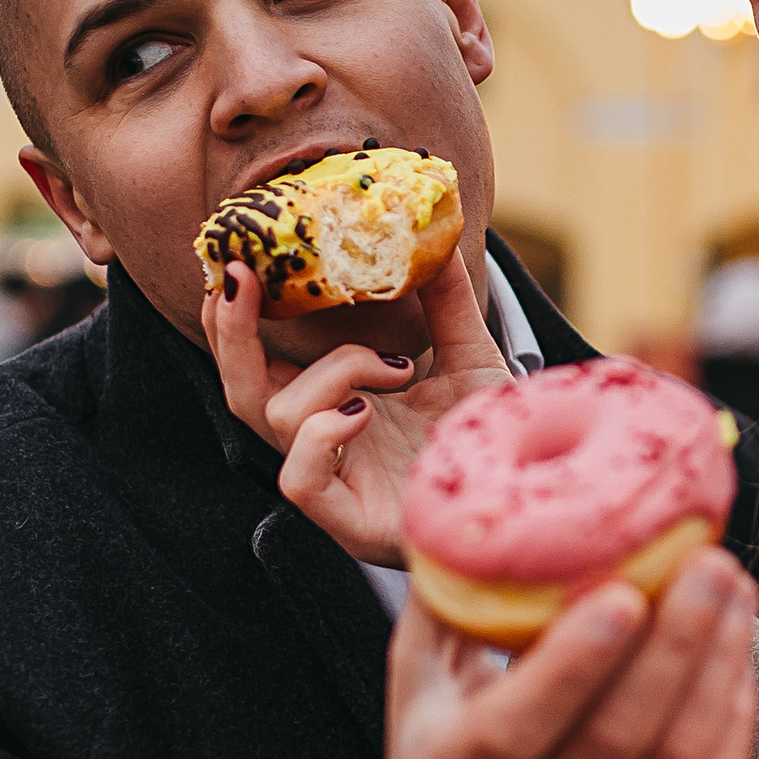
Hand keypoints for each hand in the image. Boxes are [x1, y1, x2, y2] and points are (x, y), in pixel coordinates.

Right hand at [202, 249, 510, 563]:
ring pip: (280, 416)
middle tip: (240, 273)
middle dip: (230, 331)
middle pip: (241, 390)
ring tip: (397, 367)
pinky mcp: (350, 522)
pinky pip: (300, 478)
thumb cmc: (486, 444)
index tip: (238, 259)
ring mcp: (336, 485)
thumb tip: (437, 236)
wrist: (527, 504)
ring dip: (335, 371)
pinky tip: (365, 412)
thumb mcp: (469, 357)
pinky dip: (324, 434)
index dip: (238, 316)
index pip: (263, 362)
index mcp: (338, 406)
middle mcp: (327, 444)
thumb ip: (447, 302)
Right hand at [385, 546, 758, 758]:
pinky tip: (736, 663)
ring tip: (735, 596)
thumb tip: (482, 501)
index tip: (626, 589)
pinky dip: (733, 723)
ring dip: (718, 671)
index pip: (519, 725)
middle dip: (677, 642)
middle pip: (618, 737)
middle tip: (712, 564)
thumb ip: (448, 609)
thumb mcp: (416, 701)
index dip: (577, 661)